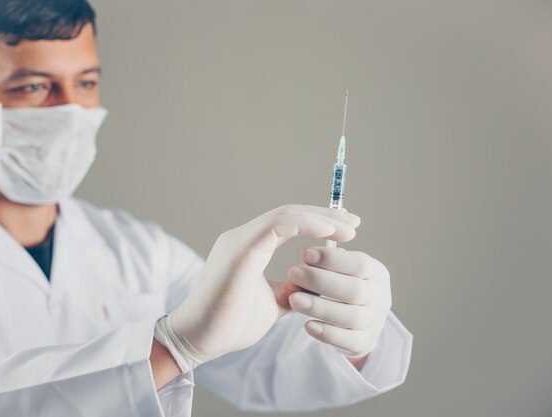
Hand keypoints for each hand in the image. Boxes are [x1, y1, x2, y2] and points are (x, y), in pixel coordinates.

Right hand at [153, 205, 360, 372]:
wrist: (199, 339)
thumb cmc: (230, 323)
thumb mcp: (272, 302)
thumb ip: (290, 289)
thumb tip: (312, 285)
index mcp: (248, 247)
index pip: (287, 223)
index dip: (317, 222)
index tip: (346, 231)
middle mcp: (241, 237)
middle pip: (289, 213)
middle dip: (325, 216)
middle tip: (355, 223)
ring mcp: (239, 241)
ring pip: (285, 215)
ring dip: (320, 219)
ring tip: (349, 228)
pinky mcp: (240, 250)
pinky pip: (278, 227)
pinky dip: (306, 226)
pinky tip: (328, 234)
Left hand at [287, 246, 391, 357]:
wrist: (356, 323)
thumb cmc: (342, 287)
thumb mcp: (342, 270)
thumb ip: (329, 262)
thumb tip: (308, 254)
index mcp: (377, 273)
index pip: (360, 264)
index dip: (332, 259)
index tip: (305, 253)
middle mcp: (381, 297)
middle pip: (354, 290)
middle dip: (320, 281)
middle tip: (293, 273)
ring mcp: (375, 322)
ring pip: (350, 316)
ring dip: (320, 307)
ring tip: (294, 299)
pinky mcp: (365, 343)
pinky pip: (348, 341)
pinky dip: (327, 333)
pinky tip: (308, 325)